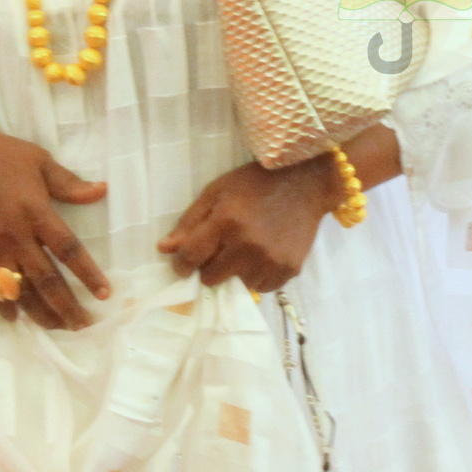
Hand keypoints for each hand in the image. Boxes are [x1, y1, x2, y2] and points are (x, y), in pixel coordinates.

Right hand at [0, 112, 110, 329]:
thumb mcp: (38, 159)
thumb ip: (68, 183)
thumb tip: (102, 191)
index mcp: (35, 211)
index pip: (67, 249)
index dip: (87, 273)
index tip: (104, 293)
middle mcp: (14, 235)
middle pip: (44, 279)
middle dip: (65, 305)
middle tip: (84, 325)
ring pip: (18, 289)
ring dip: (38, 311)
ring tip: (58, 328)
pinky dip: (2, 305)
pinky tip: (15, 319)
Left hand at [157, 157, 342, 292]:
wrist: (306, 183)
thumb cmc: (256, 183)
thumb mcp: (217, 191)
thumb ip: (190, 222)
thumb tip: (165, 249)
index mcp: (227, 222)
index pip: (189, 258)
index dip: (181, 263)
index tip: (185, 262)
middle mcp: (248, 246)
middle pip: (211, 278)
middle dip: (210, 266)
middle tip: (222, 249)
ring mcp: (270, 260)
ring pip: (237, 286)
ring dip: (236, 273)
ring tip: (247, 250)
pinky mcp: (289, 269)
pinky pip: (262, 288)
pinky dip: (258, 277)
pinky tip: (263, 255)